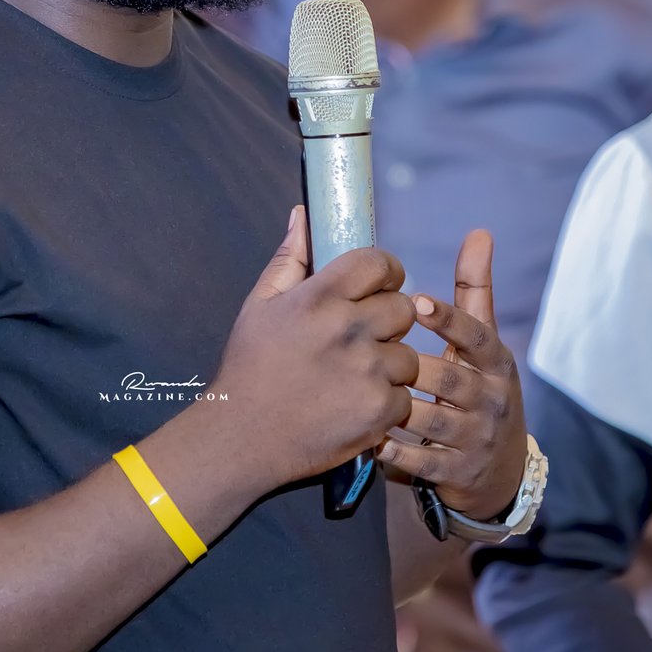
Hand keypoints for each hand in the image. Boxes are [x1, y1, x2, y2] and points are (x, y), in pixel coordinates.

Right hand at [207, 207, 419, 489]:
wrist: (241, 437)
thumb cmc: (249, 367)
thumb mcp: (260, 305)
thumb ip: (290, 258)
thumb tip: (304, 214)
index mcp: (320, 297)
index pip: (379, 263)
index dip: (384, 272)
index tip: (377, 286)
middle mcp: (348, 329)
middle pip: (404, 308)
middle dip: (388, 321)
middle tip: (364, 338)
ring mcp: (368, 372)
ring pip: (409, 355)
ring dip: (391, 365)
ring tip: (359, 376)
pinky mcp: (379, 411)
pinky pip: (405, 396)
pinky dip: (387, 403)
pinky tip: (358, 405)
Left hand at [377, 229, 526, 518]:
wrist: (495, 469)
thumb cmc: (476, 388)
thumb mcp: (482, 343)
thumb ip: (475, 289)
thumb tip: (480, 231)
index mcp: (495, 362)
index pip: (478, 335)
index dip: (450, 319)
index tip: (416, 301)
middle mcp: (492, 399)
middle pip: (450, 380)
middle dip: (411, 369)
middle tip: (368, 353)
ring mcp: (476, 439)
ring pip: (431, 421)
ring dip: (395, 408)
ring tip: (357, 393)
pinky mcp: (458, 474)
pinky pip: (421, 462)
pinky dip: (394, 451)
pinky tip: (367, 438)